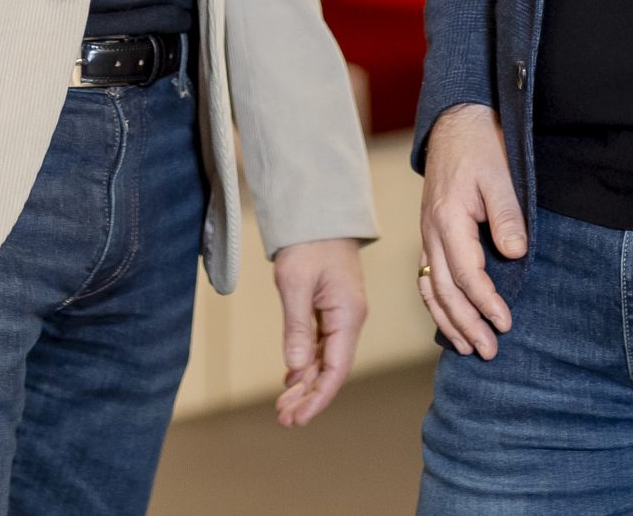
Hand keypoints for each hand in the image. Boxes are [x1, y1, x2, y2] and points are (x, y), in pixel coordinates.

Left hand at [269, 238, 366, 426]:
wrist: (317, 212)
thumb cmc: (308, 243)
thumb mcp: (296, 284)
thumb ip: (297, 327)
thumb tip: (295, 369)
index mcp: (348, 315)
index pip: (336, 369)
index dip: (317, 397)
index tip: (297, 418)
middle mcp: (349, 319)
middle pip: (331, 369)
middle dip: (309, 396)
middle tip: (284, 419)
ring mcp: (341, 314)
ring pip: (324, 359)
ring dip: (305, 383)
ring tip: (282, 406)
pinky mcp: (330, 308)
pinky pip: (319, 344)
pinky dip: (304, 362)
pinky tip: (291, 379)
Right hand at [418, 102, 525, 358]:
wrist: (456, 123)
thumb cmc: (481, 146)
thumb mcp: (501, 175)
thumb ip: (507, 215)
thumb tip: (515, 254)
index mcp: (448, 218)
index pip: (465, 273)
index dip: (485, 302)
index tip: (505, 322)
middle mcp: (432, 231)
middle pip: (443, 289)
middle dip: (465, 323)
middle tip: (489, 350)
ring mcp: (427, 234)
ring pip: (429, 287)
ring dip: (447, 320)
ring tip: (467, 347)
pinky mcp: (431, 234)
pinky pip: (426, 276)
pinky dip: (435, 302)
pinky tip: (448, 319)